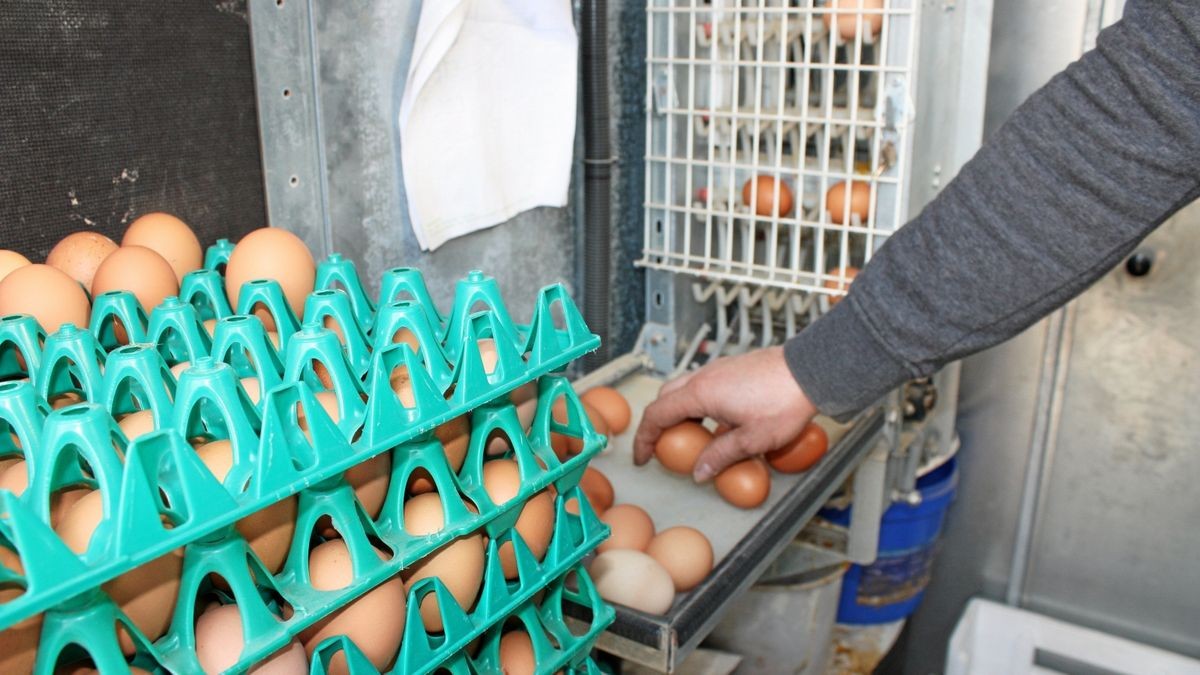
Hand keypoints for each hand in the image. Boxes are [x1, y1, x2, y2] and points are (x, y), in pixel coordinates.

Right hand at [633, 346, 816, 481]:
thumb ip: (720, 457)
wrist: (810, 372)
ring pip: (683, 388)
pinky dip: (696, 403)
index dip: (645, 438)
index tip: (644, 456)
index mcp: (701, 393)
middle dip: (658, 422)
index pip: (657, 414)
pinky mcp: (732, 367)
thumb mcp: (751, 440)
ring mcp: (718, 369)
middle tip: (662, 446)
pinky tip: (717, 420)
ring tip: (690, 436)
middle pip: (666, 398)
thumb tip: (700, 472)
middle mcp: (704, 377)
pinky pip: (702, 384)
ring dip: (678, 411)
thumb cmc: (784, 402)